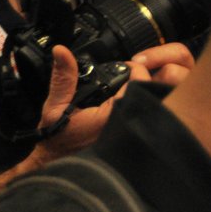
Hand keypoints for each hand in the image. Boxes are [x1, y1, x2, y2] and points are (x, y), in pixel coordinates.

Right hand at [31, 42, 194, 164]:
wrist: (57, 160)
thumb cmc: (57, 136)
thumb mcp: (56, 104)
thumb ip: (63, 77)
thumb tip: (61, 51)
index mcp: (115, 114)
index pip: (141, 82)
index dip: (136, 68)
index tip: (127, 65)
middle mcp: (129, 123)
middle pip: (153, 92)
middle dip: (147, 79)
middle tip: (133, 75)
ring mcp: (133, 130)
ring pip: (154, 104)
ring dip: (147, 92)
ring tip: (133, 87)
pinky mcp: (133, 134)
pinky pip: (147, 115)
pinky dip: (144, 104)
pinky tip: (132, 102)